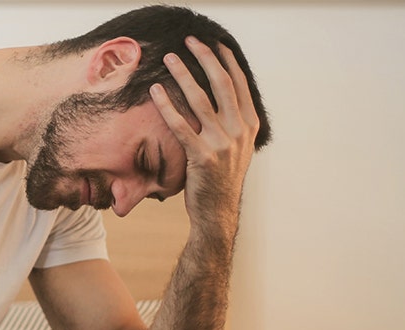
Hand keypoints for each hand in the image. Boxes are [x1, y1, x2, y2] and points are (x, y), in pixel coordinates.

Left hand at [150, 37, 260, 239]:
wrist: (217, 212)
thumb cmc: (220, 178)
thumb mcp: (236, 147)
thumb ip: (232, 122)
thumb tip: (221, 96)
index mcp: (249, 125)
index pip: (238, 84)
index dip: (225, 61)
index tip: (213, 43)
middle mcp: (239, 131)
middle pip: (222, 84)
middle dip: (205, 58)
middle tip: (190, 41)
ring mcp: (222, 144)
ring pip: (200, 100)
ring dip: (183, 75)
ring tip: (169, 59)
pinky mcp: (202, 157)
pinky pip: (180, 126)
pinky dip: (167, 106)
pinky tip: (155, 91)